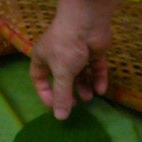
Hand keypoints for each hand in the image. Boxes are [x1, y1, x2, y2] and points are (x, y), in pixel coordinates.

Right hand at [28, 0, 116, 119]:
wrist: (86, 23)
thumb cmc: (66, 47)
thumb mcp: (62, 74)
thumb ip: (62, 95)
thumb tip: (59, 118)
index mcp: (43, 58)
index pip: (40, 79)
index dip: (46, 94)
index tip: (56, 107)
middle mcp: (58, 56)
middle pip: (62, 78)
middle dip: (68, 91)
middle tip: (76, 104)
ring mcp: (76, 53)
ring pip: (80, 74)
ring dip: (85, 86)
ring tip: (90, 98)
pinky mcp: (92, 52)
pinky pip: (94, 68)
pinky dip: (98, 78)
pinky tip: (102, 89)